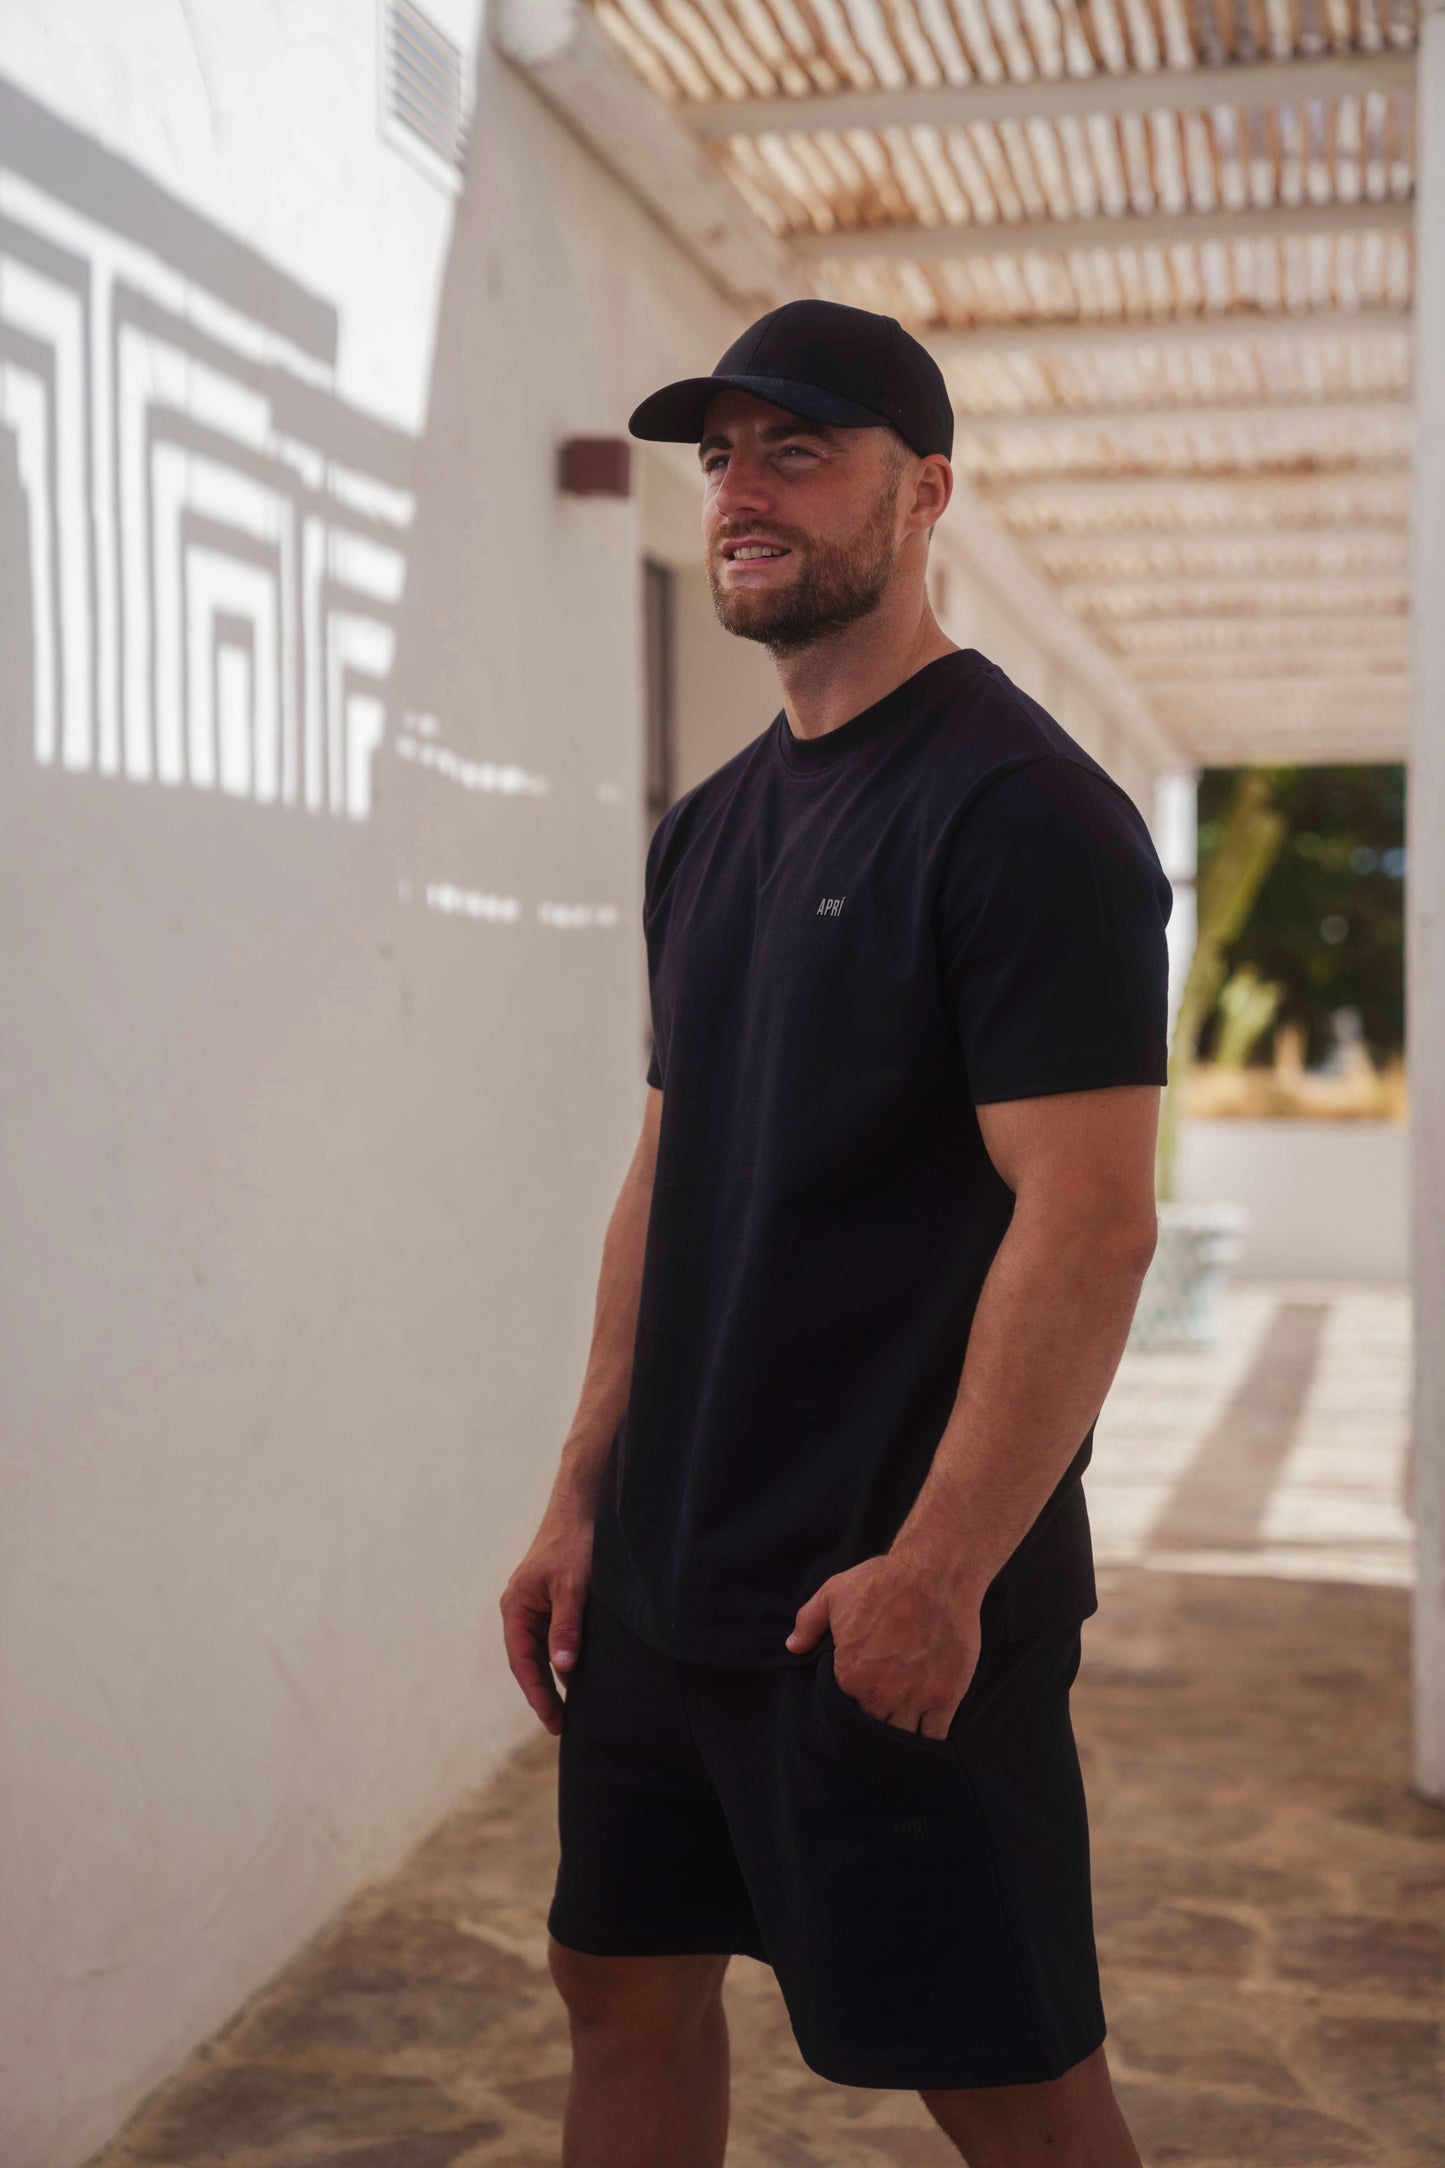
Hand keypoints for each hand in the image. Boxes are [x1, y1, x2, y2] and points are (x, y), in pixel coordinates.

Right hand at [499, 1499, 593, 1734]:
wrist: (582, 1505)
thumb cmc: (575, 1542)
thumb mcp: (573, 1586)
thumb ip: (567, 1626)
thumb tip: (562, 1668)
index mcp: (516, 1607)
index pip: (522, 1662)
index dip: (537, 1694)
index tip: (553, 1720)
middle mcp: (519, 1608)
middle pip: (527, 1661)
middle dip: (542, 1693)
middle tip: (561, 1725)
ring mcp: (533, 1604)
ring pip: (539, 1650)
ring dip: (551, 1677)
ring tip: (567, 1708)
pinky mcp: (550, 1599)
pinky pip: (550, 1636)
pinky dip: (559, 1657)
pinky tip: (574, 1673)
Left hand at [785, 1554, 980, 1740]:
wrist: (933, 1574)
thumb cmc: (883, 1581)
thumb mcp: (833, 1593)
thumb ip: (808, 1623)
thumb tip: (793, 1647)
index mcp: (850, 1675)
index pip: (843, 1708)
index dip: (849, 1703)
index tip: (857, 1694)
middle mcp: (881, 1694)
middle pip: (872, 1726)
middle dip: (873, 1720)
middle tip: (879, 1708)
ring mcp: (916, 1698)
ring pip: (902, 1736)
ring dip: (899, 1732)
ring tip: (900, 1722)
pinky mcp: (946, 1695)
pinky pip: (935, 1734)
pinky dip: (929, 1736)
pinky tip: (925, 1729)